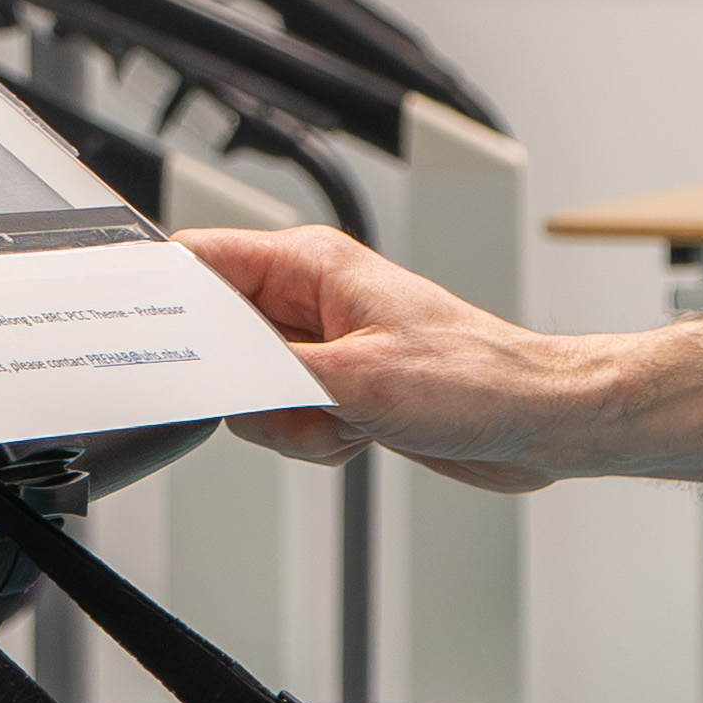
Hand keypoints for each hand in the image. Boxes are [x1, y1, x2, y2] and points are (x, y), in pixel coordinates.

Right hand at [185, 227, 584, 496]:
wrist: (537, 422)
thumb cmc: (479, 378)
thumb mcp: (359, 379)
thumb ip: (274, 374)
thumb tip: (216, 377)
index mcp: (309, 265)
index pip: (201, 262)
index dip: (170, 303)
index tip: (164, 349)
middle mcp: (310, 301)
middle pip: (218, 343)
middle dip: (252, 390)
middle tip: (302, 398)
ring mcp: (323, 347)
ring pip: (250, 394)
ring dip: (293, 424)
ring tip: (348, 417)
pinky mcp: (337, 389)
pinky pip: (286, 422)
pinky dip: (315, 440)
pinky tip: (361, 433)